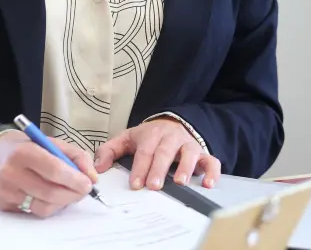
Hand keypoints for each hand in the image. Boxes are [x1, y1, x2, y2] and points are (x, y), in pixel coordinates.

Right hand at [0, 131, 96, 217]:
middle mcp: (12, 173)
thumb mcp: (50, 142)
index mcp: (24, 152)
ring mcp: (6, 192)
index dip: (74, 179)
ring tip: (69, 192)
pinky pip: (34, 212)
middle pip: (50, 192)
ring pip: (44, 207)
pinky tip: (52, 196)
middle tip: (84, 190)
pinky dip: (50, 206)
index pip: (53, 170)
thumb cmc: (25, 147)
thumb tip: (92, 176)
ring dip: (63, 202)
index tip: (88, 183)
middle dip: (73, 194)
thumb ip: (75, 155)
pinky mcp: (4, 205)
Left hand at [94, 119, 220, 190]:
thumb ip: (110, 151)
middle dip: (159, 169)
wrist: (173, 124)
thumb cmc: (149, 137)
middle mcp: (171, 138)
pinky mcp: (203, 153)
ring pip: (190, 153)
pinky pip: (211, 161)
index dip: (140, 167)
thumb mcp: (127, 139)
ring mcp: (188, 145)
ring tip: (180, 182)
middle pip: (165, 152)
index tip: (136, 184)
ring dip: (186, 167)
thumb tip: (98, 168)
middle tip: (154, 186)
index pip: (145, 151)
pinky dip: (212, 172)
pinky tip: (208, 184)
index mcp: (151, 135)